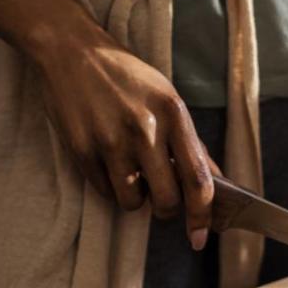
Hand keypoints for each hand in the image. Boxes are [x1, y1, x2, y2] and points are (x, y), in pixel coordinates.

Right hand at [32, 22, 216, 250]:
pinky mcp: (81, 148)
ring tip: (131, 173)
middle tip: (160, 198)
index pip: (199, 180)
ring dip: (135, 199)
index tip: (200, 238)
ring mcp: (111, 140)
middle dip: (167, 210)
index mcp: (174, 114)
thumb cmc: (126, 76)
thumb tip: (216, 181)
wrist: (72, 49)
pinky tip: (107, 162)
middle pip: (167, 201)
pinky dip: (109, 187)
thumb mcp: (167, 98)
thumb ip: (191, 142)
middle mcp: (146, 129)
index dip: (202, 216)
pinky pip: (104, 191)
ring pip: (132, 202)